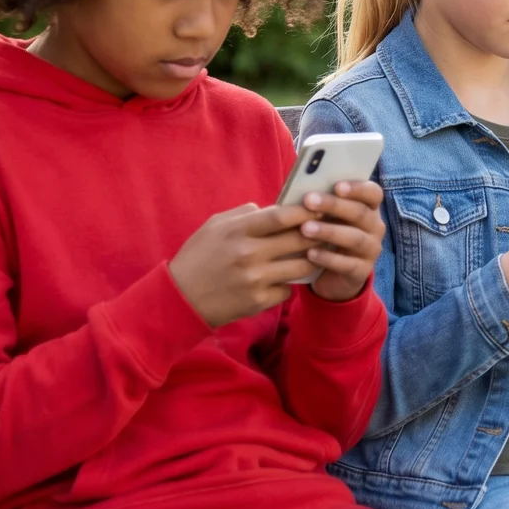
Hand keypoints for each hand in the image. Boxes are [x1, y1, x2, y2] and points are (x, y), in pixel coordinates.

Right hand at [169, 203, 319, 326]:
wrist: (181, 299)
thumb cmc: (198, 257)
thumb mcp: (214, 226)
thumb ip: (244, 214)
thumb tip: (274, 208)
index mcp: (238, 231)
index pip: (281, 216)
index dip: (304, 211)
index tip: (319, 208)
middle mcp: (248, 254)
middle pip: (298, 240)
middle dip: (318, 234)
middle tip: (328, 231)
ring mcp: (255, 279)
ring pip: (301, 266)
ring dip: (310, 259)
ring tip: (313, 253)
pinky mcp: (258, 301)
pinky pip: (288, 289)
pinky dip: (289, 283)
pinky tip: (284, 278)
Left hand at [299, 181, 386, 302]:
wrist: (332, 275)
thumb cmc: (327, 235)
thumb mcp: (328, 218)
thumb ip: (322, 203)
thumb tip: (301, 187)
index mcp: (369, 208)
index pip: (373, 193)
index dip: (357, 188)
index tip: (336, 186)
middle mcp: (375, 227)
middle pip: (360, 213)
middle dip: (334, 205)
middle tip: (308, 200)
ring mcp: (371, 250)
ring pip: (354, 238)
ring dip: (329, 231)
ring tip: (305, 228)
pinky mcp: (362, 271)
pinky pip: (347, 264)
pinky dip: (328, 258)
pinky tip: (310, 254)